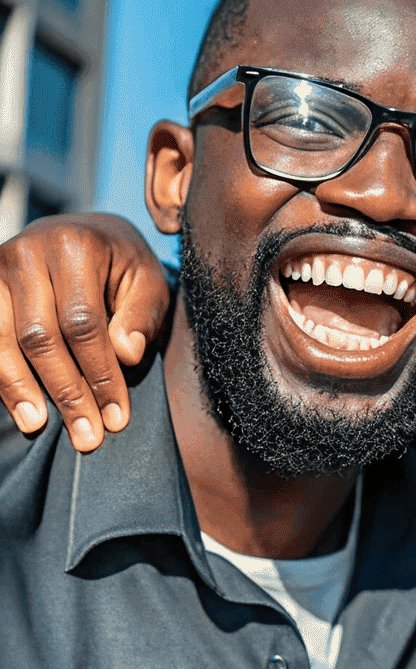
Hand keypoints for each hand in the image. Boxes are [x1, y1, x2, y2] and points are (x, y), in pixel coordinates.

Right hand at [0, 213, 168, 448]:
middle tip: (86, 434)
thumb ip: (141, 316)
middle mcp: (27, 253)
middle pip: (40, 336)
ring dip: (19, 388)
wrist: (82, 233)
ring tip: (39, 426)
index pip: (84, 324)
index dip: (100, 375)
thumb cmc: (121, 265)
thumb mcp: (147, 282)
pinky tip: (15, 404)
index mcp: (75, 247)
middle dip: (65, 391)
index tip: (117, 417)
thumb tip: (127, 355)